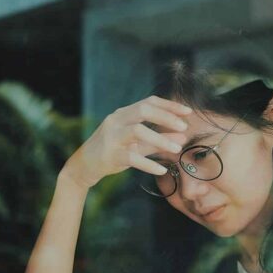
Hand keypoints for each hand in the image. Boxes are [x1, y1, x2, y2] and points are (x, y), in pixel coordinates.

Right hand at [61, 96, 191, 188]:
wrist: (84, 166)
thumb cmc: (113, 151)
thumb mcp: (137, 144)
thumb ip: (158, 140)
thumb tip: (183, 137)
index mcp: (123, 114)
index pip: (149, 102)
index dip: (169, 105)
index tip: (188, 111)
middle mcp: (116, 120)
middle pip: (144, 110)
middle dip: (166, 117)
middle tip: (184, 127)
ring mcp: (112, 137)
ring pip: (138, 131)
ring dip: (160, 139)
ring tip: (177, 149)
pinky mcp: (110, 155)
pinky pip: (132, 157)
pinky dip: (148, 164)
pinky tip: (161, 170)